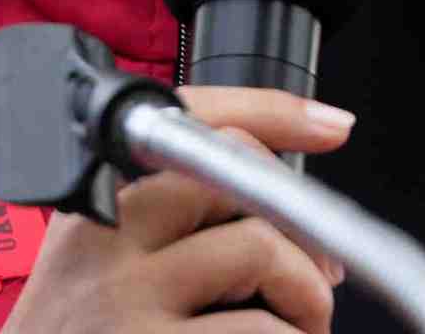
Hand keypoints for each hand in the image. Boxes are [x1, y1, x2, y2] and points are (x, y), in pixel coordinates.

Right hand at [0, 86, 355, 333]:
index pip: (188, 115)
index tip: (329, 125)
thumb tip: (289, 200)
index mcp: (95, 199)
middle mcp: (102, 237)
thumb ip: (168, 217)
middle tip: (317, 278)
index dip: (272, 112)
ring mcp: (123, 298)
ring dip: (307, 297)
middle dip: (301, 229)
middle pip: (236, 178)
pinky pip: (261, 330)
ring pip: (260, 249)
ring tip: (298, 328)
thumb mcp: (100, 262)